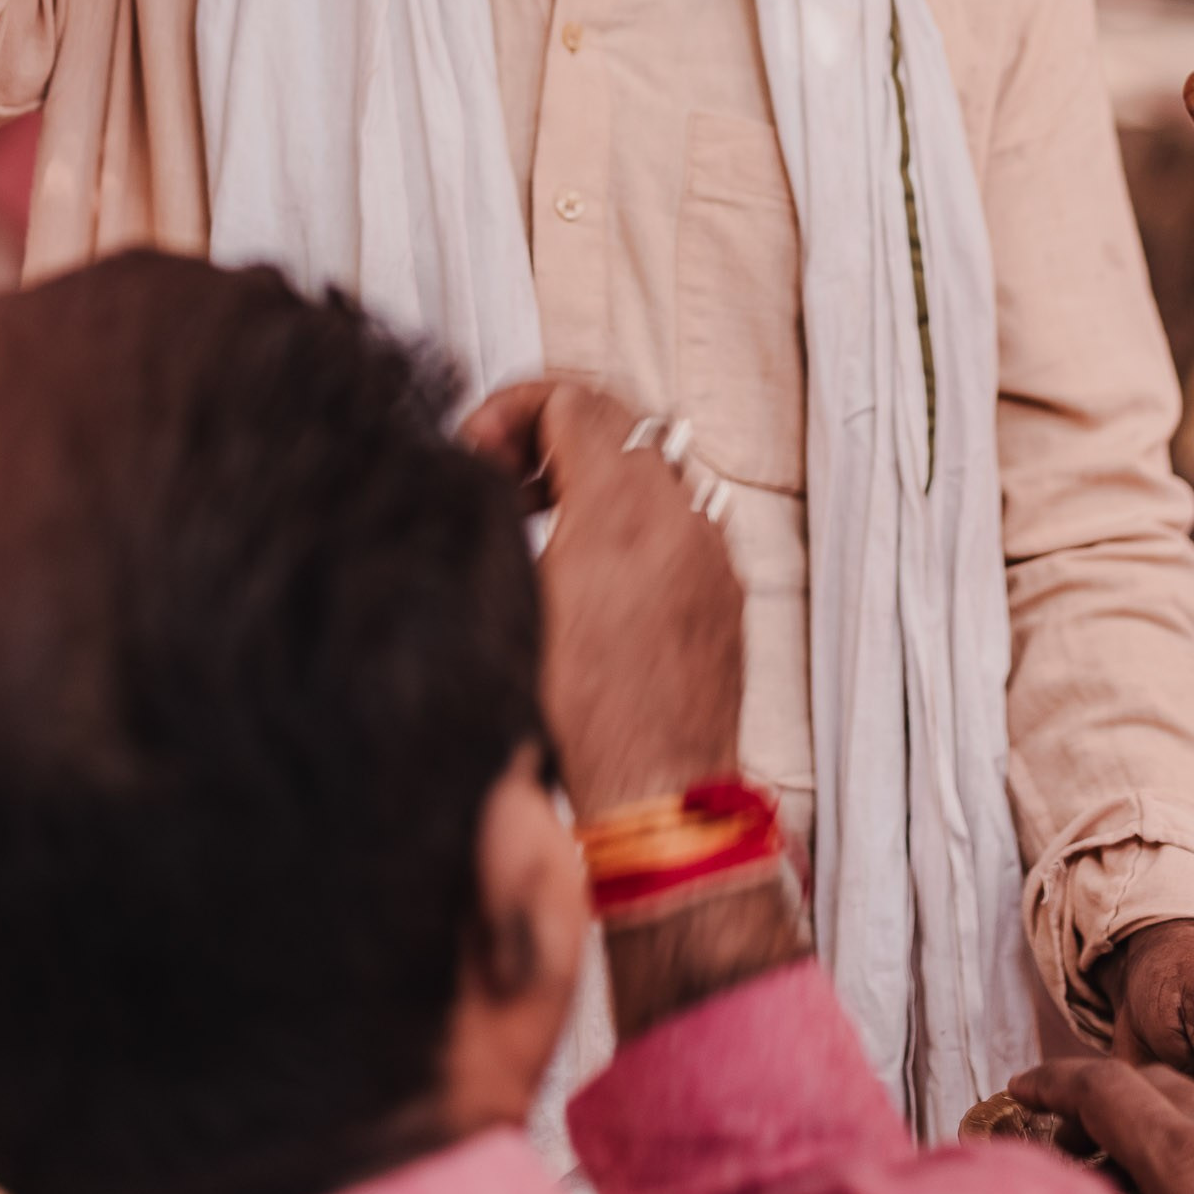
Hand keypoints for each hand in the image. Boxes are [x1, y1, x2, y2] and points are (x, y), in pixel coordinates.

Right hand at [459, 380, 743, 820]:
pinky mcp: (722, 583)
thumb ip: (495, 521)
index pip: (569, 400)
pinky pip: (677, 506)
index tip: (476, 448)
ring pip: (648, 459)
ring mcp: (708, 547)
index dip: (509, 409)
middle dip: (547, 427)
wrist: (656, 794)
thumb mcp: (511, 605)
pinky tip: (587, 554)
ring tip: (534, 505)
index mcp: (619, 511)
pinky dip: (629, 504)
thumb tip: (471, 477)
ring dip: (588, 463)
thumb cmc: (578, 723)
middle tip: (498, 467)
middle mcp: (677, 516)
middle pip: (613, 416)